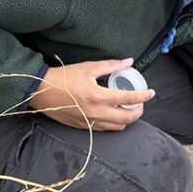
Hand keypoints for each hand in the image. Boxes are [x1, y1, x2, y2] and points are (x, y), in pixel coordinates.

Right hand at [29, 58, 154, 130]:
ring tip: (127, 108)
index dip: (144, 96)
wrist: (41, 92)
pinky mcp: (83, 127)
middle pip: (127, 119)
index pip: (129, 99)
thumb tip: (129, 62)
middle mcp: (96, 113)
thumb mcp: (88, 67)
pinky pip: (104, 129)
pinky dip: (113, 123)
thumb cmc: (64, 77)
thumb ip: (111, 66)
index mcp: (98, 96)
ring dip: (126, 119)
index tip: (151, 92)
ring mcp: (89, 122)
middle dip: (138, 111)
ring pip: (117, 127)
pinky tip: (113, 113)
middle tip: (140, 103)